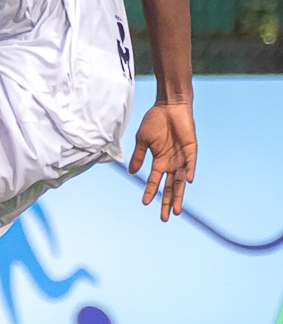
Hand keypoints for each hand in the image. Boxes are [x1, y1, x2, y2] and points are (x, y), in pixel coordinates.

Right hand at [128, 101, 197, 221]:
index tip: (145, 203)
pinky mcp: (191, 149)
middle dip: (168, 202)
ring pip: (181, 181)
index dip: (150, 191)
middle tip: (165, 218)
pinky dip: (189, 172)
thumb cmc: (155, 121)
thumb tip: (132, 172)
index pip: (155, 181)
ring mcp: (182, 158)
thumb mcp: (143, 140)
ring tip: (177, 210)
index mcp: (159, 161)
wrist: (169, 106)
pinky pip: (191, 163)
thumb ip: (139, 156)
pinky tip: (187, 181)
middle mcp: (172, 163)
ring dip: (179, 195)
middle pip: (170, 187)